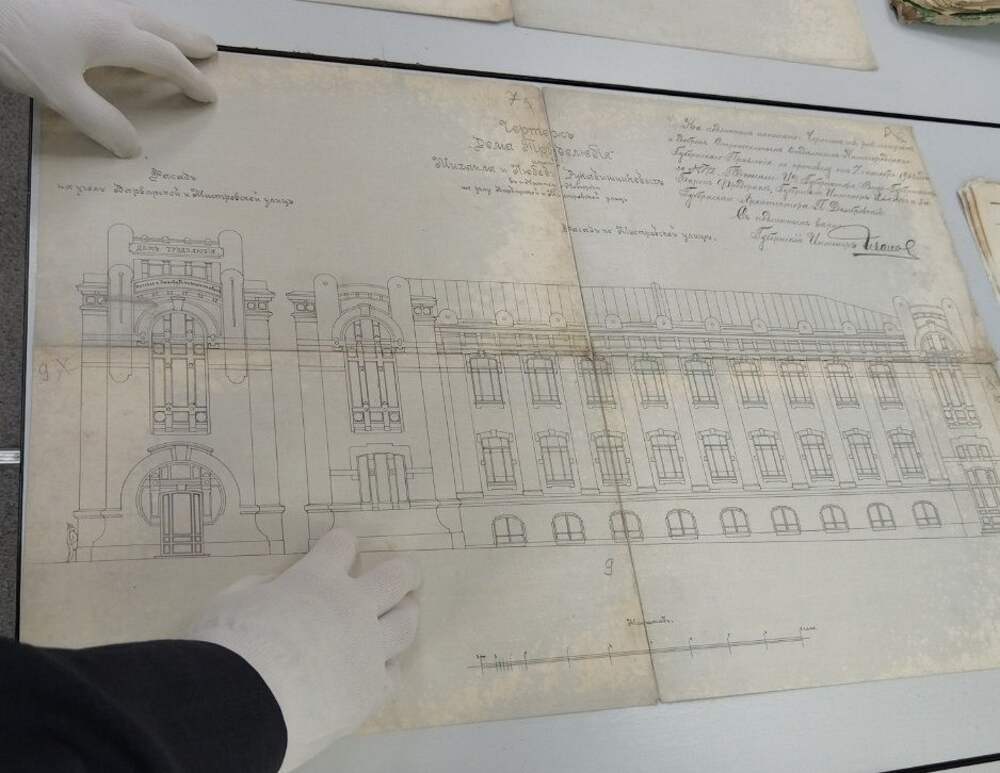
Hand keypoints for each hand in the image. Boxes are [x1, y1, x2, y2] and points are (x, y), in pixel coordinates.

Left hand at [0, 0, 216, 156]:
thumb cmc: (18, 44)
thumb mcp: (58, 92)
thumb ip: (99, 120)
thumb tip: (133, 148)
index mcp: (114, 36)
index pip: (165, 59)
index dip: (190, 79)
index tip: (208, 96)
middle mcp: (109, 12)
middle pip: (161, 27)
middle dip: (188, 40)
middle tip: (211, 49)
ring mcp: (88, 1)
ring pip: (140, 12)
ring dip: (165, 26)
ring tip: (177, 36)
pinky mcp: (68, 0)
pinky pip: (118, 9)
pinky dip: (137, 20)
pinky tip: (124, 25)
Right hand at [189, 529, 420, 772]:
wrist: (244, 705)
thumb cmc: (228, 647)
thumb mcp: (232, 600)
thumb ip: (260, 589)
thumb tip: (276, 588)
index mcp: (316, 580)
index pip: (340, 546)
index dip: (341, 543)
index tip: (343, 544)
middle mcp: (352, 607)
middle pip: (395, 578)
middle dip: (403, 572)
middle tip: (406, 574)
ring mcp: (368, 648)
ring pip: (406, 623)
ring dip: (406, 614)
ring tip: (406, 613)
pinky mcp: (372, 689)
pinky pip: (393, 674)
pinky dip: (388, 667)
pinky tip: (385, 667)